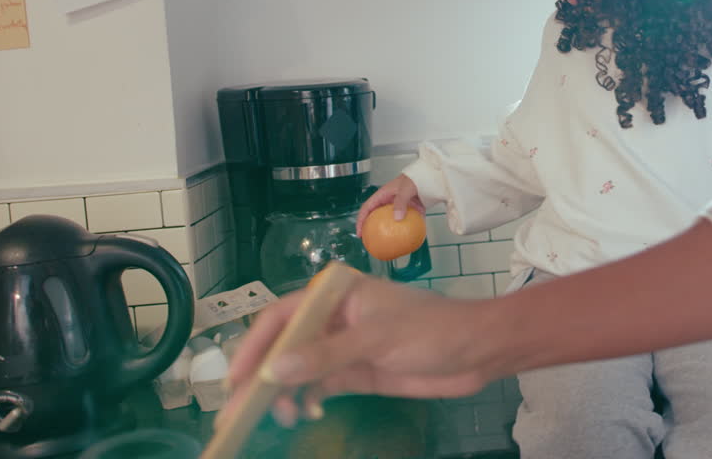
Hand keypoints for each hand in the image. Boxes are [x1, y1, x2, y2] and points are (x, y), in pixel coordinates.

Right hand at [222, 274, 496, 427]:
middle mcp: (334, 318)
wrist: (475, 352)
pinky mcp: (357, 372)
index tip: (236, 378)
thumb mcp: (376, 339)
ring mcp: (344, 347)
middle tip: (241, 408)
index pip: (282, 316)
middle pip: (286, 345)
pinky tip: (305, 414)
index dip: (255, 345)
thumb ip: (326, 356)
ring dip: (285, 392)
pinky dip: (308, 400)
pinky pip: (320, 386)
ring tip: (279, 417)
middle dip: (263, 375)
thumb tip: (275, 371)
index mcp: (336, 294)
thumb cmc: (429, 330)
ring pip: (300, 369)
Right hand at [357, 174, 423, 236]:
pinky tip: (408, 240)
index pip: (367, 208)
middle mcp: (389, 202)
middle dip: (371, 229)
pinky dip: (405, 230)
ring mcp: (399, 207)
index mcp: (383, 195)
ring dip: (388, 231)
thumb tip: (397, 218)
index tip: (360, 233)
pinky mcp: (410, 210)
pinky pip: (405, 222)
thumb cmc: (415, 178)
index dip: (361, 220)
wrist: (429, 175)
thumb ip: (401, 202)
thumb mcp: (405, 189)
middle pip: (376, 217)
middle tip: (370, 242)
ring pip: (390, 221)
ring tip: (386, 244)